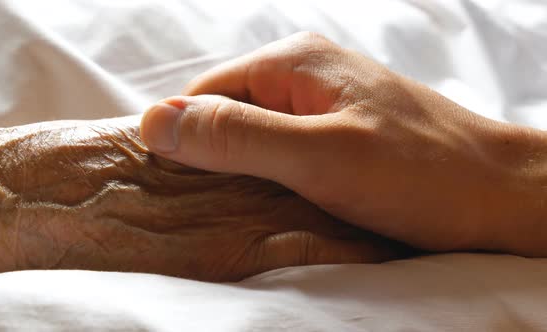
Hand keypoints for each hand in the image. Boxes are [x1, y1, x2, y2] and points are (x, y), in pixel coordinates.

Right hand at [140, 32, 546, 256]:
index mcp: (291, 63)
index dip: (183, 142)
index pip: (201, 96)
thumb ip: (238, 137)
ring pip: (253, 133)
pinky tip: (282, 200)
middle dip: (215, 159)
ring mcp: (322, 99)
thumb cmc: (420, 173)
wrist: (499, 191)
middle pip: (226, 113)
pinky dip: (272, 174)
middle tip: (222, 209)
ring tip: (253, 209)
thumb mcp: (319, 156)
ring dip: (244, 171)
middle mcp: (302, 72)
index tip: (179, 193)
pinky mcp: (337, 128)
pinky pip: (282, 146)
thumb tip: (156, 124)